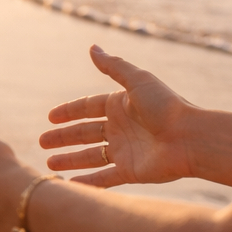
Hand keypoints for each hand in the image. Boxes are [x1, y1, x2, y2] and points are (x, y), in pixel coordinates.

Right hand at [40, 45, 196, 186]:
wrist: (190, 138)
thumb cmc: (166, 106)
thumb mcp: (137, 80)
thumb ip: (113, 66)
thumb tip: (92, 48)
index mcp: (121, 105)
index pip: (88, 108)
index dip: (69, 112)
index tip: (50, 117)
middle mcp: (121, 128)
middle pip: (85, 133)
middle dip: (63, 138)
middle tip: (42, 142)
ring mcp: (125, 151)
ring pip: (90, 157)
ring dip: (70, 160)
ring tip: (48, 163)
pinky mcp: (130, 172)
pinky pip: (104, 178)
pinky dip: (87, 183)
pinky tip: (69, 183)